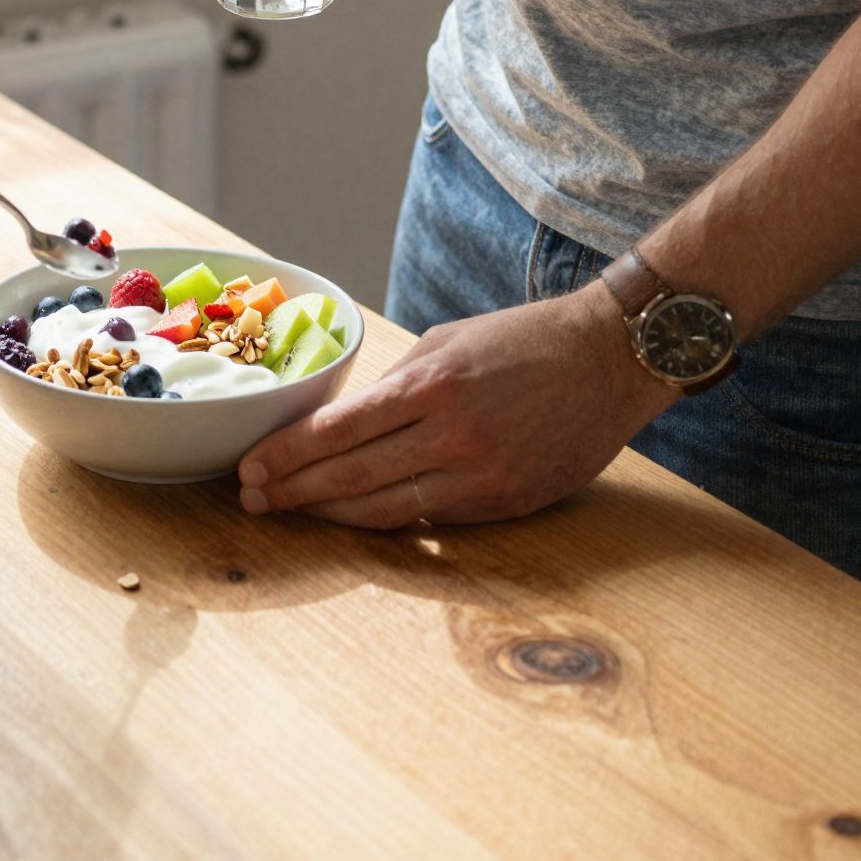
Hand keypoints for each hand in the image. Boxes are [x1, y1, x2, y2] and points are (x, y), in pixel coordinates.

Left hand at [236, 284, 668, 527]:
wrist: (609, 358)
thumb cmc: (523, 340)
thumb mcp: (446, 343)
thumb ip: (394, 386)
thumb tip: (340, 426)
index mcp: (431, 384)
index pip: (337, 431)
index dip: (287, 455)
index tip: (250, 467)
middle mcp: (452, 434)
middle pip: (350, 477)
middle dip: (293, 491)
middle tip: (252, 501)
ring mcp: (480, 476)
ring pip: (384, 510)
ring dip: (329, 515)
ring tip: (291, 513)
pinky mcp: (506, 503)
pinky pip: (430, 519)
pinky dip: (387, 519)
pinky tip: (354, 517)